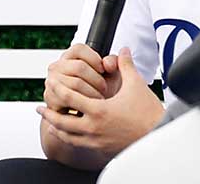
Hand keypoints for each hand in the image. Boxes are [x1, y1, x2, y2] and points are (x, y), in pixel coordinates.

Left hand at [37, 47, 164, 158]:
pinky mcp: (100, 149)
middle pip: (61, 120)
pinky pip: (77, 144)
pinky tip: (66, 133)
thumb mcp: (136, 85)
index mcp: (99, 110)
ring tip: (48, 120)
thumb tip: (122, 51)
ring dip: (55, 126)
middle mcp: (93, 127)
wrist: (159, 134)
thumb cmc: (148, 112)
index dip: (57, 88)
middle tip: (40, 106)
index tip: (51, 83)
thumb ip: (125, 65)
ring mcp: (95, 140)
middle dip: (48, 112)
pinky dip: (67, 137)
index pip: (70, 98)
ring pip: (66, 135)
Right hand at [43, 44, 108, 112]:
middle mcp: (57, 66)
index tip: (103, 70)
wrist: (89, 112)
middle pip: (79, 67)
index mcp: (69, 56)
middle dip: (96, 80)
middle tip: (104, 88)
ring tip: (100, 97)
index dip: (94, 59)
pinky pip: (68, 99)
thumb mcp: (110, 73)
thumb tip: (107, 64)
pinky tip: (90, 106)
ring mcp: (51, 82)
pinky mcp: (50, 98)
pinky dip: (83, 103)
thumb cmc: (100, 89)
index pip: (79, 49)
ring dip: (92, 92)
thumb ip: (113, 62)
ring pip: (75, 83)